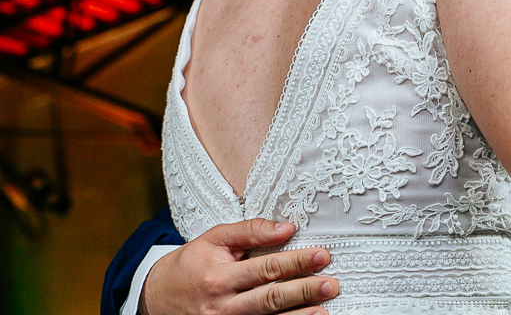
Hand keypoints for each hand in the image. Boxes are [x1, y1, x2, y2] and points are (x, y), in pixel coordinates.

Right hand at [140, 219, 337, 314]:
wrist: (157, 297)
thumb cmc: (192, 263)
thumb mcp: (214, 239)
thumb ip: (250, 231)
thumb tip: (287, 228)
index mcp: (219, 277)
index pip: (266, 268)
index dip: (296, 262)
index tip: (322, 255)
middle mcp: (222, 305)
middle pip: (270, 298)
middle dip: (303, 291)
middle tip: (331, 284)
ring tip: (324, 310)